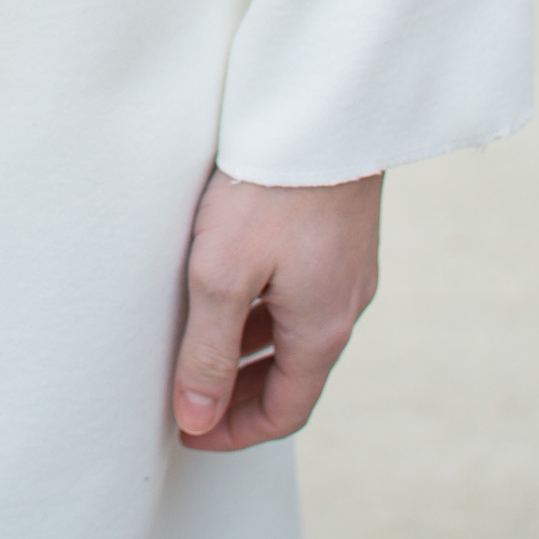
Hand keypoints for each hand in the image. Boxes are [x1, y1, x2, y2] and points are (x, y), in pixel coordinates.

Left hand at [172, 168, 380, 449]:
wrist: (323, 107)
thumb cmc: (269, 189)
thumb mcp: (222, 275)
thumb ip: (208, 352)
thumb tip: (197, 419)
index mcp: (321, 328)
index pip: (285, 410)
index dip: (235, 431)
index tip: (192, 432)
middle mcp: (345, 303)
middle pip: (293, 373)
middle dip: (241, 393)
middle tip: (192, 397)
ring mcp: (346, 264)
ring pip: (296, 328)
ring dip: (252, 348)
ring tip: (202, 343)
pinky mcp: (338, 228)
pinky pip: (302, 289)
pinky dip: (266, 306)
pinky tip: (233, 281)